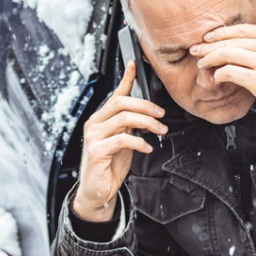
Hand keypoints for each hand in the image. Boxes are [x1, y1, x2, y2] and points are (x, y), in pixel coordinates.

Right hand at [72, 61, 167, 221]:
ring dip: (147, 123)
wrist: (97, 191)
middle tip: (162, 114)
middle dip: (146, 106)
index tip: (135, 64)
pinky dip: (139, 141)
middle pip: (121, 103)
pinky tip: (147, 147)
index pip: (115, 94)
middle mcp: (94, 123)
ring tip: (160, 131)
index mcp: (101, 119)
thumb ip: (129, 126)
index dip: (126, 78)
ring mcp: (93, 137)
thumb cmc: (110, 165)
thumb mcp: (123, 141)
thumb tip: (145, 112)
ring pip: (123, 118)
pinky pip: (122, 139)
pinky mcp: (96, 151)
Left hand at [191, 24, 255, 135]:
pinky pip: (230, 71)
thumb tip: (241, 50)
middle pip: (231, 39)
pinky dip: (219, 74)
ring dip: (210, 58)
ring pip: (227, 53)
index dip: (221, 32)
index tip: (207, 38)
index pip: (242, 29)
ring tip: (201, 64)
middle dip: (209, 45)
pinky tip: (216, 78)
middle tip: (195, 49)